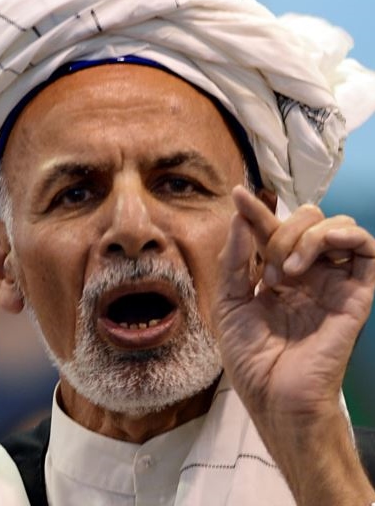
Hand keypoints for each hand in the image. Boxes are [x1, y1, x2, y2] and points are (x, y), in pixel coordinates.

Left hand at [211, 186, 374, 504]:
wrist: (275, 396)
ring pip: (336, 225)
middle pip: (306, 219)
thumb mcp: (229, 303)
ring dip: (307, 235)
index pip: (270, 231)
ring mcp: (332, 280)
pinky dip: (344, 235)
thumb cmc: (250, 357)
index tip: (238, 194)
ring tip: (287, 271)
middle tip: (268, 270)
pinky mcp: (356, 292)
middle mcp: (306, 273)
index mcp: (275, 275)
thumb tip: (241, 217)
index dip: (255, 211)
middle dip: (282, 229)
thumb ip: (235, 260)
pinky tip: (316, 253)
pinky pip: (366, 249)